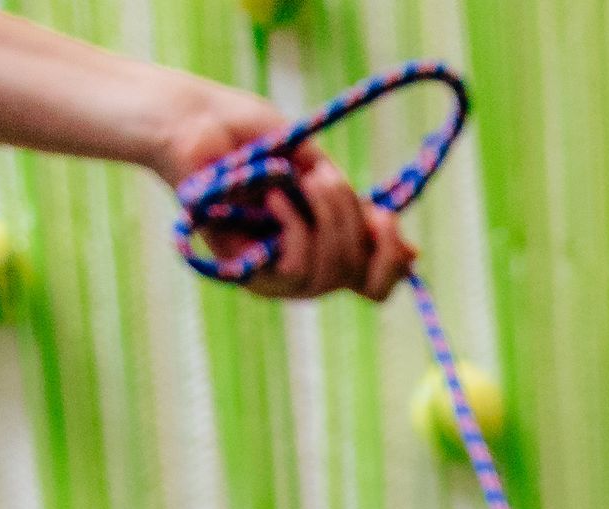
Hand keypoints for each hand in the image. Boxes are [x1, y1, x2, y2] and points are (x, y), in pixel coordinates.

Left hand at [149, 78, 415, 303]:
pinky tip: (275, 197)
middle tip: (325, 177)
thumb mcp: (318, 167)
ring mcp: (275, 277)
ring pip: (330, 278)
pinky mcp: (247, 275)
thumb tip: (415, 257)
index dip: (391, 260)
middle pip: (357, 277)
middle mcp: (303, 269)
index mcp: (325, 245)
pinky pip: (295, 271)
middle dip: (353, 223)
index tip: (385, 217)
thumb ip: (358, 209)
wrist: (193, 124)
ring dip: (329, 223)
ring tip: (306, 180)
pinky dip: (294, 230)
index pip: (374, 284)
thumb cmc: (251, 137)